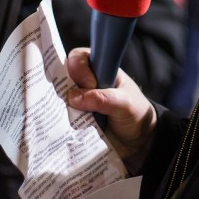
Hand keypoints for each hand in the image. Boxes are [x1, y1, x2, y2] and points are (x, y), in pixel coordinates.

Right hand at [66, 47, 156, 173]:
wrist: (138, 141)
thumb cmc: (136, 113)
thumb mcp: (125, 103)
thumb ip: (103, 98)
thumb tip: (74, 97)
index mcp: (99, 70)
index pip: (79, 58)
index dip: (79, 68)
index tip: (90, 83)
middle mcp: (85, 83)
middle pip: (63, 76)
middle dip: (63, 87)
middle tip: (72, 103)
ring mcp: (78, 101)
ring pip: (60, 98)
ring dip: (61, 106)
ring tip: (70, 117)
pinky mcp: (75, 119)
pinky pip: (61, 117)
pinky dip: (61, 121)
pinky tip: (65, 127)